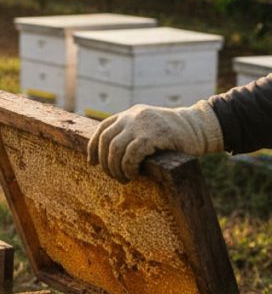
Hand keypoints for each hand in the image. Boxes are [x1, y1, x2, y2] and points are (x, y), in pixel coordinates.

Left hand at [86, 100, 223, 182]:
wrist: (201, 127)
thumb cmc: (175, 135)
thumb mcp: (148, 129)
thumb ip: (132, 135)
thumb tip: (112, 156)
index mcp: (129, 114)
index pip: (102, 129)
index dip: (93, 147)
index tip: (92, 163)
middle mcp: (132, 116)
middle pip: (105, 141)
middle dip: (105, 162)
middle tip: (113, 176)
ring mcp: (142, 124)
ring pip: (115, 148)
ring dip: (116, 167)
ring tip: (124, 178)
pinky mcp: (153, 134)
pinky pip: (132, 153)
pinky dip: (128, 166)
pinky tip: (134, 174)